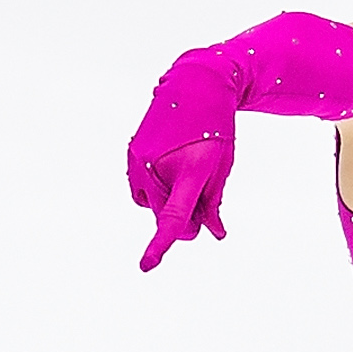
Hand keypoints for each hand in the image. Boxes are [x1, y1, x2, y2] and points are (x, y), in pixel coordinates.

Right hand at [132, 136, 231, 269]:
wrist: (195, 85)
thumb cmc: (215, 128)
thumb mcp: (221, 166)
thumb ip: (214, 203)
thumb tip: (214, 234)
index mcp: (189, 170)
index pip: (174, 216)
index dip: (161, 244)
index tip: (146, 266)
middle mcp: (159, 166)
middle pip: (165, 219)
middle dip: (183, 220)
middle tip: (200, 195)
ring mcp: (141, 161)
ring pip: (150, 207)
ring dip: (165, 204)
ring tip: (182, 173)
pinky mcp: (131, 156)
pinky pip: (139, 192)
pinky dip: (152, 191)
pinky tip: (166, 168)